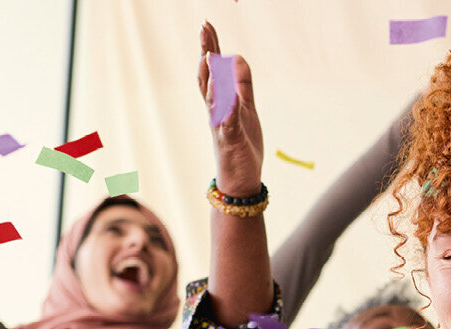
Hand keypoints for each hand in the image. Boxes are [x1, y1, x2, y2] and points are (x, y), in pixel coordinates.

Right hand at [198, 21, 263, 198]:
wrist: (241, 180)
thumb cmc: (242, 145)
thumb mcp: (246, 110)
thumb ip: (243, 86)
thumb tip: (238, 59)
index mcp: (221, 102)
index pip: (212, 70)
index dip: (210, 48)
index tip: (207, 25)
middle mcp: (216, 111)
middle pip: (207, 78)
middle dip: (206, 53)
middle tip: (203, 29)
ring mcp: (220, 125)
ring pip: (213, 98)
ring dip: (212, 77)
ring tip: (211, 55)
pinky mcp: (230, 141)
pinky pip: (227, 123)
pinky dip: (227, 109)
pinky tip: (229, 96)